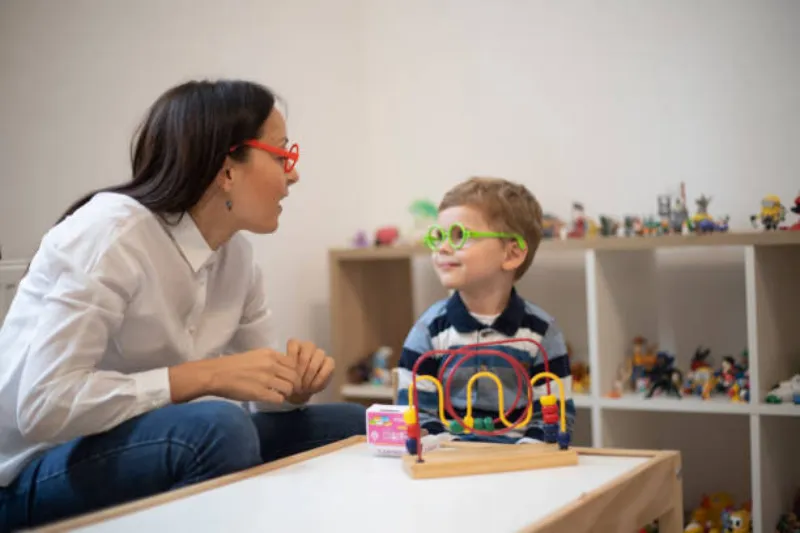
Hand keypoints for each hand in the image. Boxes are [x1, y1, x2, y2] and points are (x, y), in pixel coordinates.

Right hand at [176, 349, 300, 403]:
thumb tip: (282, 370)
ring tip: (280, 394)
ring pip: (289, 388)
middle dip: (294, 384)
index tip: (289, 378)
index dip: (294, 372)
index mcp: (270, 354)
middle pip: (294, 376)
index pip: (293, 363)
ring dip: (287, 393)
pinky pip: (279, 398)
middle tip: (289, 389)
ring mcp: (266, 379)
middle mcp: (271, 365)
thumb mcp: (254, 356)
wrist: (215, 374)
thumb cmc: (232, 366)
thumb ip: (270, 361)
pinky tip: (272, 399)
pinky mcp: (260, 393)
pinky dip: (279, 400)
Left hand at [285, 339, 334, 403]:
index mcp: (295, 347)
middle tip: (297, 380)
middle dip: (303, 365)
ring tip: (305, 386)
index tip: (289, 371)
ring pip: (319, 354)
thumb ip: (284, 370)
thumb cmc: (289, 382)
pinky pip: (328, 365)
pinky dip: (320, 377)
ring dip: (311, 371)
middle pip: (308, 346)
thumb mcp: (283, 377)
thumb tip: (284, 369)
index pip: (294, 343)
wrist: (299, 393)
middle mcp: (308, 347)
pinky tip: (314, 387)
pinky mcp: (329, 362)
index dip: (292, 356)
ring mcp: (319, 354)